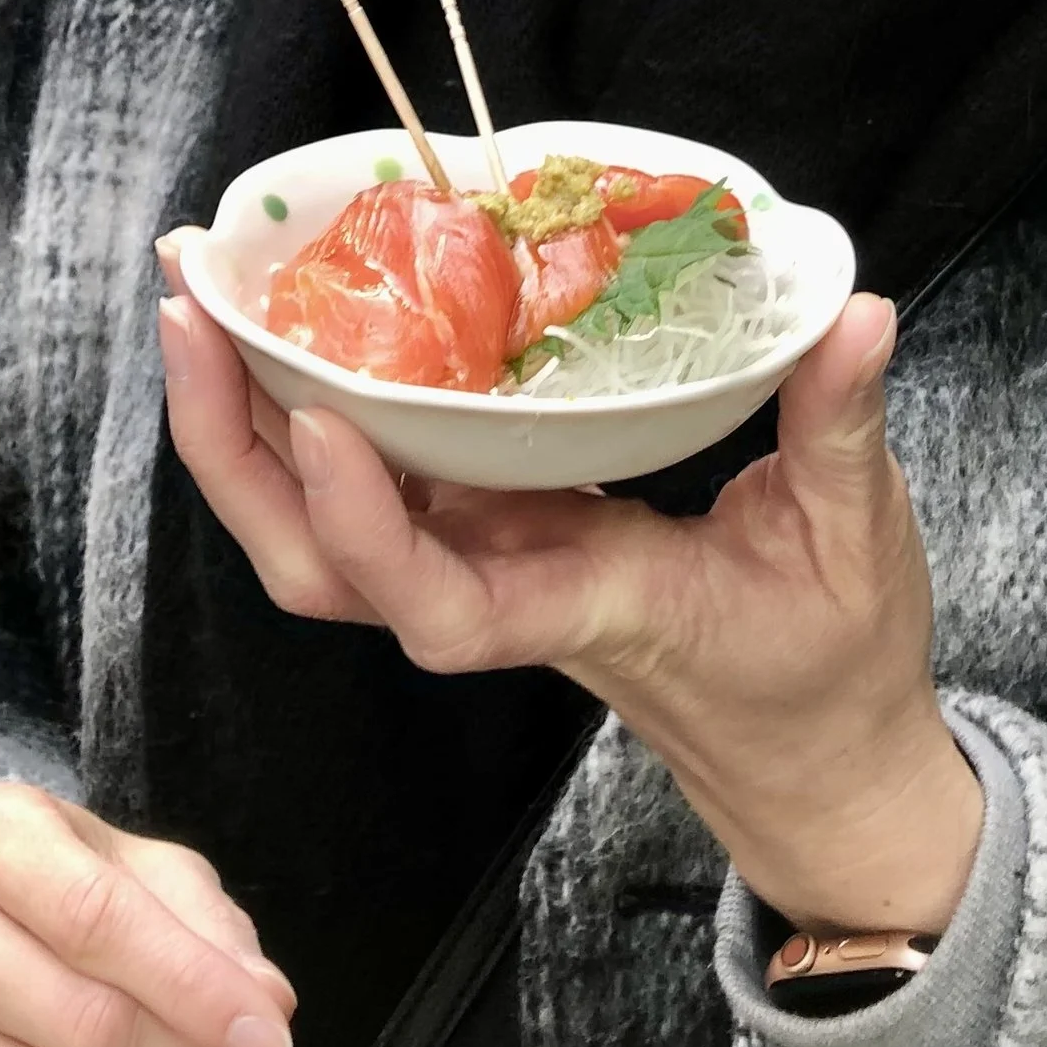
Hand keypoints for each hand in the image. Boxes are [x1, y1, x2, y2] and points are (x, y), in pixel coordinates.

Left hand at [158, 262, 979, 937]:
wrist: (812, 753)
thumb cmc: (828, 662)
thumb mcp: (857, 540)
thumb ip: (841, 426)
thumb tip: (857, 311)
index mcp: (577, 605)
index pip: (436, 603)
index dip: (363, 522)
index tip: (323, 418)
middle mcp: (498, 590)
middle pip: (317, 566)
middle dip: (234, 444)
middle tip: (189, 301)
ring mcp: (480, 565)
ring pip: (315, 533)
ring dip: (239, 424)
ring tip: (198, 293)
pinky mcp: (486, 533)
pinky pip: (367, 481)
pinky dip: (304, 410)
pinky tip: (280, 323)